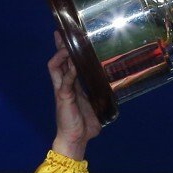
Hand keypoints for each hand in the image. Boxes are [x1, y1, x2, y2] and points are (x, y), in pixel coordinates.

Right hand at [48, 32, 100, 159]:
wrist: (76, 139)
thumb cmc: (84, 125)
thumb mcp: (95, 105)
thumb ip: (101, 96)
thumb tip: (117, 91)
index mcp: (72, 86)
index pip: (66, 65)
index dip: (66, 52)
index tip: (68, 38)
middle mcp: (64, 85)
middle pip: (57, 61)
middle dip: (59, 47)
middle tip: (61, 33)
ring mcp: (62, 90)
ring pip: (55, 67)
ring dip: (61, 56)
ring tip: (65, 47)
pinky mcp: (63, 97)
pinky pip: (65, 81)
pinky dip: (69, 73)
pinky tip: (74, 66)